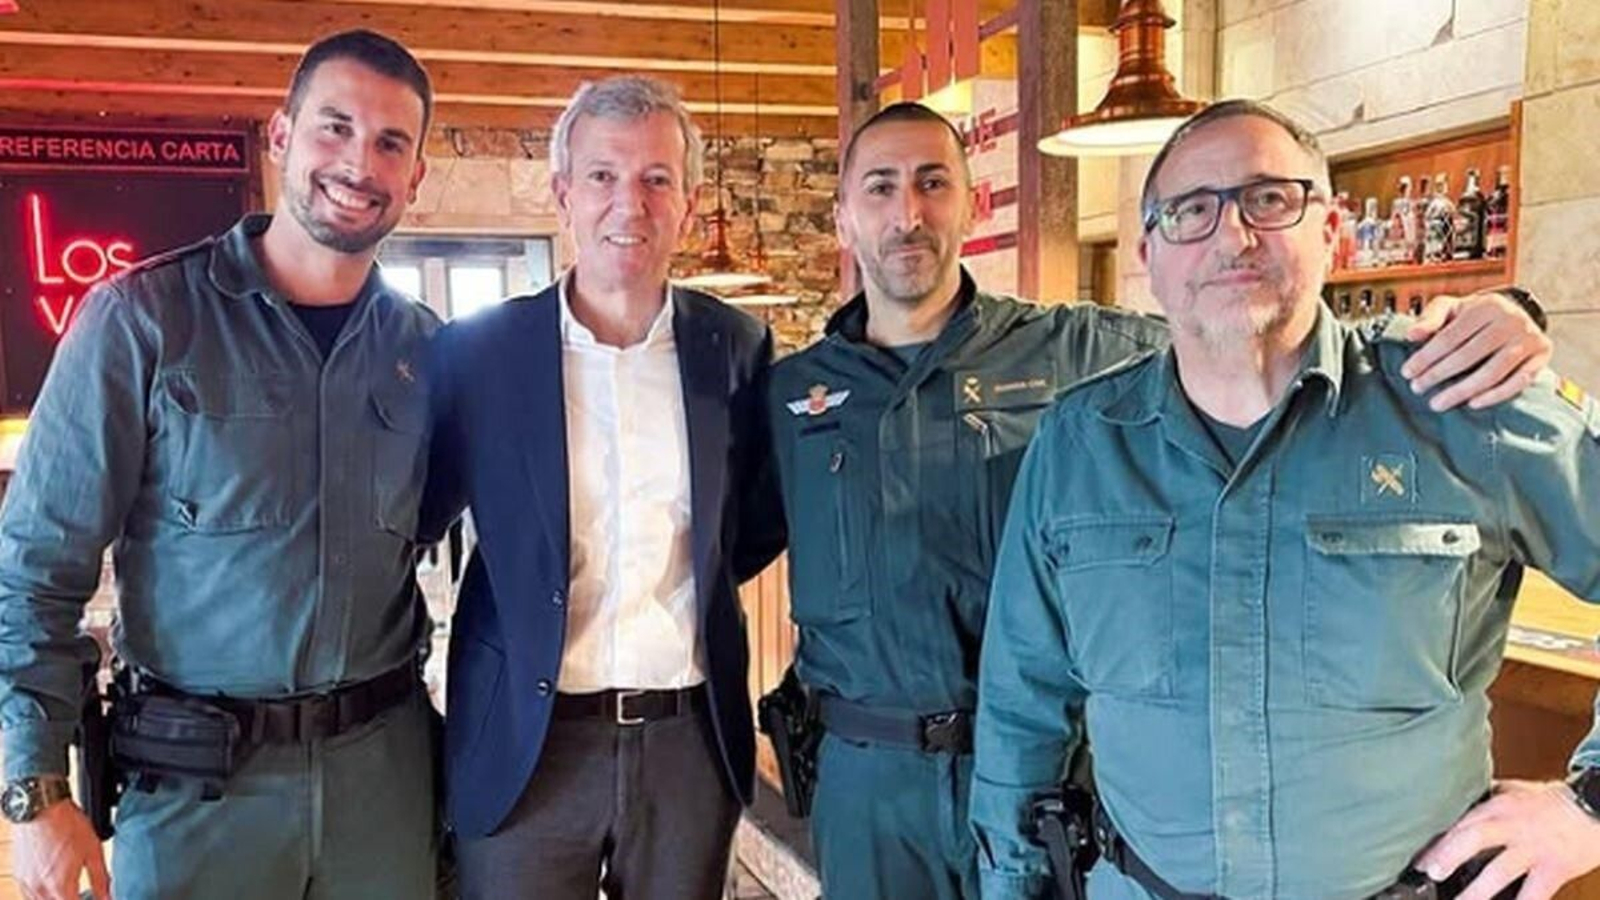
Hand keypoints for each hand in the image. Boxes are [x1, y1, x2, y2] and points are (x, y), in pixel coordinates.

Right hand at [12, 800, 110, 899]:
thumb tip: (109, 897)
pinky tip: (56, 886)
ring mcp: (26, 884)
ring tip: (73, 892)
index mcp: (59, 886)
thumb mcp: (93, 851)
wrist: (40, 807)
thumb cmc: (67, 825)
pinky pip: (31, 896)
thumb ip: (101, 879)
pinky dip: (44, 897)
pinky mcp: (20, 876)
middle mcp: (39, 890)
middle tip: (85, 896)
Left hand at [1400, 291, 1550, 410]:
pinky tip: (1473, 403)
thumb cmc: (1476, 314)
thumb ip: (1430, 318)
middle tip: (1418, 388)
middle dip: (1439, 375)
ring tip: (1439, 402)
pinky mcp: (1542, 355)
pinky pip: (1518, 381)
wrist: (1515, 312)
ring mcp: (1529, 338)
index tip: (1407, 372)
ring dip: (1462, 391)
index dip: (1426, 357)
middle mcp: (1511, 320)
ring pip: (1492, 372)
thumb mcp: (1452, 307)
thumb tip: (1412, 335)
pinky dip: (1495, 395)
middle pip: (1469, 355)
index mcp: (1486, 306)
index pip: (1450, 337)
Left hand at [1415, 779, 1599, 899]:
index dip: (1439, 839)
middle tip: (1429, 872)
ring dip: (1477, 891)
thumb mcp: (1514, 790)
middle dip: (1449, 856)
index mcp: (1499, 805)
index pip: (1463, 820)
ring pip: (1501, 871)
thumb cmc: (1551, 800)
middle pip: (1475, 838)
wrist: (1595, 806)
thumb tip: (1453, 803)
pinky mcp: (1555, 868)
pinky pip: (1536, 892)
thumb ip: (1485, 798)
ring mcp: (1534, 848)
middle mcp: (1514, 825)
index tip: (1418, 857)